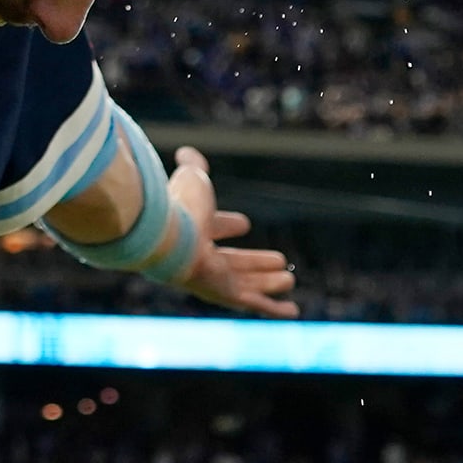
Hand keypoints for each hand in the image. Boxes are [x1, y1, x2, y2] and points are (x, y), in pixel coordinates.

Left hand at [166, 146, 296, 316]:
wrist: (169, 238)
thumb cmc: (181, 208)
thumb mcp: (194, 180)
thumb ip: (193, 166)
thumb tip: (187, 151)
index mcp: (191, 230)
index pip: (211, 228)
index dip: (226, 225)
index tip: (243, 224)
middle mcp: (199, 257)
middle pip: (230, 262)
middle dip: (253, 262)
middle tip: (278, 260)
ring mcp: (212, 278)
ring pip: (244, 283)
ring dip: (267, 282)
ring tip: (288, 278)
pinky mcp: (223, 294)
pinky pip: (252, 304)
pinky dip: (272, 308)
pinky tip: (293, 311)